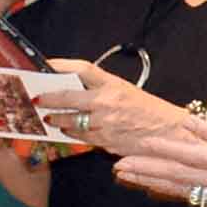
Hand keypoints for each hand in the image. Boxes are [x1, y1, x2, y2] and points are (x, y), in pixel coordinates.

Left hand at [34, 57, 184, 157]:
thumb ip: (100, 90)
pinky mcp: (106, 142)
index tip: (46, 64)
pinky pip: (82, 138)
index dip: (61, 65)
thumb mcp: (125, 90)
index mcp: (113, 84)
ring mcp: (105, 124)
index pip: (82, 69)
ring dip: (57, 120)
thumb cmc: (149, 110)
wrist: (170, 133)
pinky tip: (66, 131)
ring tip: (49, 119)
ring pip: (71, 122)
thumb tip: (73, 88)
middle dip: (47, 99)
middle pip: (68, 97)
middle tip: (36, 99)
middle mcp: (107, 103)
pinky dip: (72, 134)